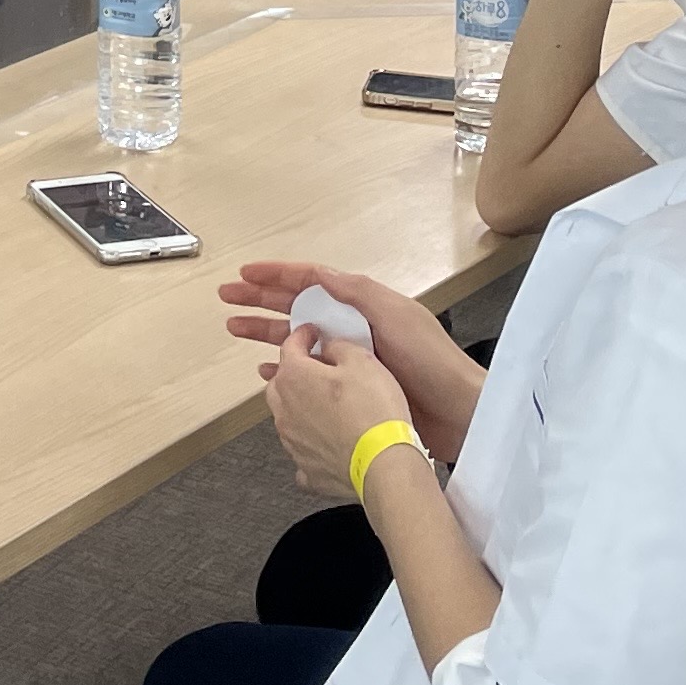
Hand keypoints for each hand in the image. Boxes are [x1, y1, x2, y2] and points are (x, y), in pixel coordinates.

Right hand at [218, 261, 477, 455]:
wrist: (459, 412)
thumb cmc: (430, 360)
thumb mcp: (396, 314)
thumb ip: (357, 293)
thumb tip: (319, 273)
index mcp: (362, 305)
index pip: (311, 281)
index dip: (277, 275)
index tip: (245, 273)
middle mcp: (352, 327)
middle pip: (296, 307)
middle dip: (260, 300)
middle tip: (226, 299)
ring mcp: (351, 357)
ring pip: (297, 339)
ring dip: (266, 332)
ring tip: (235, 329)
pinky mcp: (352, 387)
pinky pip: (309, 373)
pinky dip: (286, 370)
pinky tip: (266, 373)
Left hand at [262, 326, 419, 498]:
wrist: (383, 464)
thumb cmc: (373, 414)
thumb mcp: (363, 361)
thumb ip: (340, 347)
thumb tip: (331, 346)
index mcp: (295, 377)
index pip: (290, 346)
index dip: (302, 335)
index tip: (311, 333)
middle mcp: (286, 410)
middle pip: (281, 383)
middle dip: (294, 371)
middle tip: (313, 367)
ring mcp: (294, 442)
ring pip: (287, 417)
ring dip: (300, 407)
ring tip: (323, 403)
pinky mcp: (307, 468)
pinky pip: (302, 451)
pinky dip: (312, 444)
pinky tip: (327, 442)